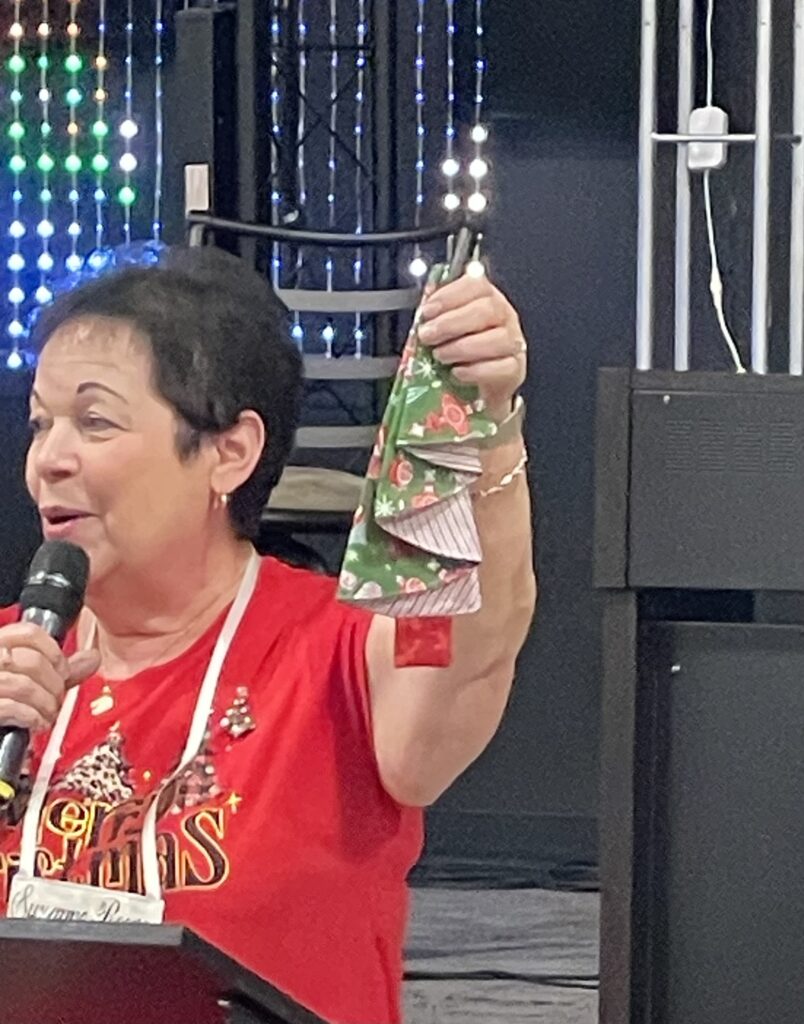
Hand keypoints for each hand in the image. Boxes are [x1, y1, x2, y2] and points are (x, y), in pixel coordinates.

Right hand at [0, 623, 99, 730]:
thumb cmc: (8, 698)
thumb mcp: (31, 679)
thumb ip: (58, 668)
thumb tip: (92, 658)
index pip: (29, 633)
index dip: (54, 652)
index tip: (63, 669)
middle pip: (33, 662)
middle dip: (56, 685)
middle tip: (57, 698)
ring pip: (26, 686)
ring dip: (47, 705)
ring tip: (48, 714)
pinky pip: (13, 709)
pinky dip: (33, 718)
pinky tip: (37, 723)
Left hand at [417, 273, 526, 421]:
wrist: (477, 389)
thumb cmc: (459, 353)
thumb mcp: (444, 330)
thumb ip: (435, 317)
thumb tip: (421, 315)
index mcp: (486, 298)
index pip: (476, 284)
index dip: (450, 295)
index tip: (427, 311)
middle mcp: (504, 316)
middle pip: (487, 309)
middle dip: (451, 323)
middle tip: (428, 336)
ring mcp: (513, 342)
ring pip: (497, 338)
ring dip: (462, 347)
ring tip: (440, 356)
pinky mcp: (514, 369)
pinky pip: (501, 367)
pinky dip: (476, 370)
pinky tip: (457, 373)